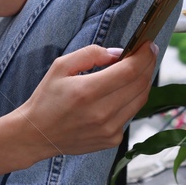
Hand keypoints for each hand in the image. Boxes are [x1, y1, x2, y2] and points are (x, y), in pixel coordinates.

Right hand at [12, 42, 160, 160]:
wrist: (37, 135)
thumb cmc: (46, 99)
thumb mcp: (61, 66)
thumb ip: (91, 54)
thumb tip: (118, 53)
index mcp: (87, 91)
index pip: (130, 70)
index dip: (144, 56)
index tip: (148, 45)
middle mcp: (101, 113)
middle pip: (140, 84)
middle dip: (147, 65)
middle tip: (146, 53)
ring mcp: (109, 129)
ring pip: (140, 100)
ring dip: (142, 82)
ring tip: (136, 70)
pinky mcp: (112, 140)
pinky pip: (130, 114)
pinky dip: (130, 100)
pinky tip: (119, 94)